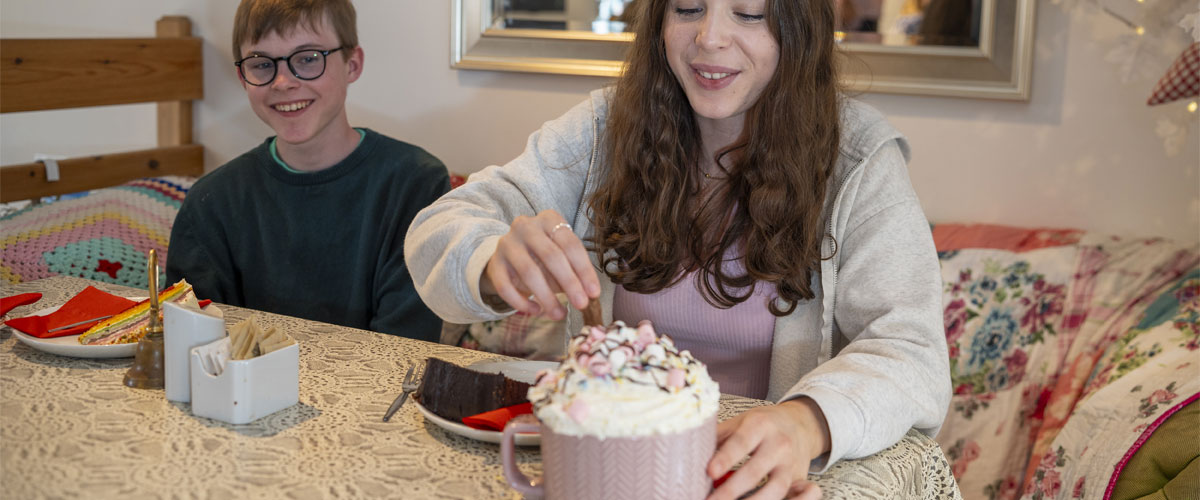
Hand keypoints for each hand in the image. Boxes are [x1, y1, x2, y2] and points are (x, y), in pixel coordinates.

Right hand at [481, 209, 600, 319]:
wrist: (509, 256)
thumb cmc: (544, 256)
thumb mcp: (562, 256)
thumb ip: (575, 271)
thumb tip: (590, 294)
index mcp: (549, 219)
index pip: (570, 244)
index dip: (584, 270)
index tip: (594, 293)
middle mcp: (526, 226)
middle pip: (551, 256)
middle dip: (569, 283)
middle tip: (581, 304)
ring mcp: (507, 244)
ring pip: (529, 272)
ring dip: (547, 297)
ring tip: (560, 314)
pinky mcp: (494, 264)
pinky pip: (507, 287)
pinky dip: (522, 303)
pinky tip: (536, 311)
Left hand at [707, 398, 830, 499]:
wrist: (801, 424)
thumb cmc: (763, 424)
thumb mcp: (740, 421)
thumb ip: (718, 437)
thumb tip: (690, 452)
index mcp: (760, 425)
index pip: (741, 443)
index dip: (725, 458)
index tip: (709, 472)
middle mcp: (778, 445)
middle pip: (754, 472)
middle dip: (730, 491)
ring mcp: (790, 465)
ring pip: (774, 490)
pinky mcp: (798, 480)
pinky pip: (790, 497)